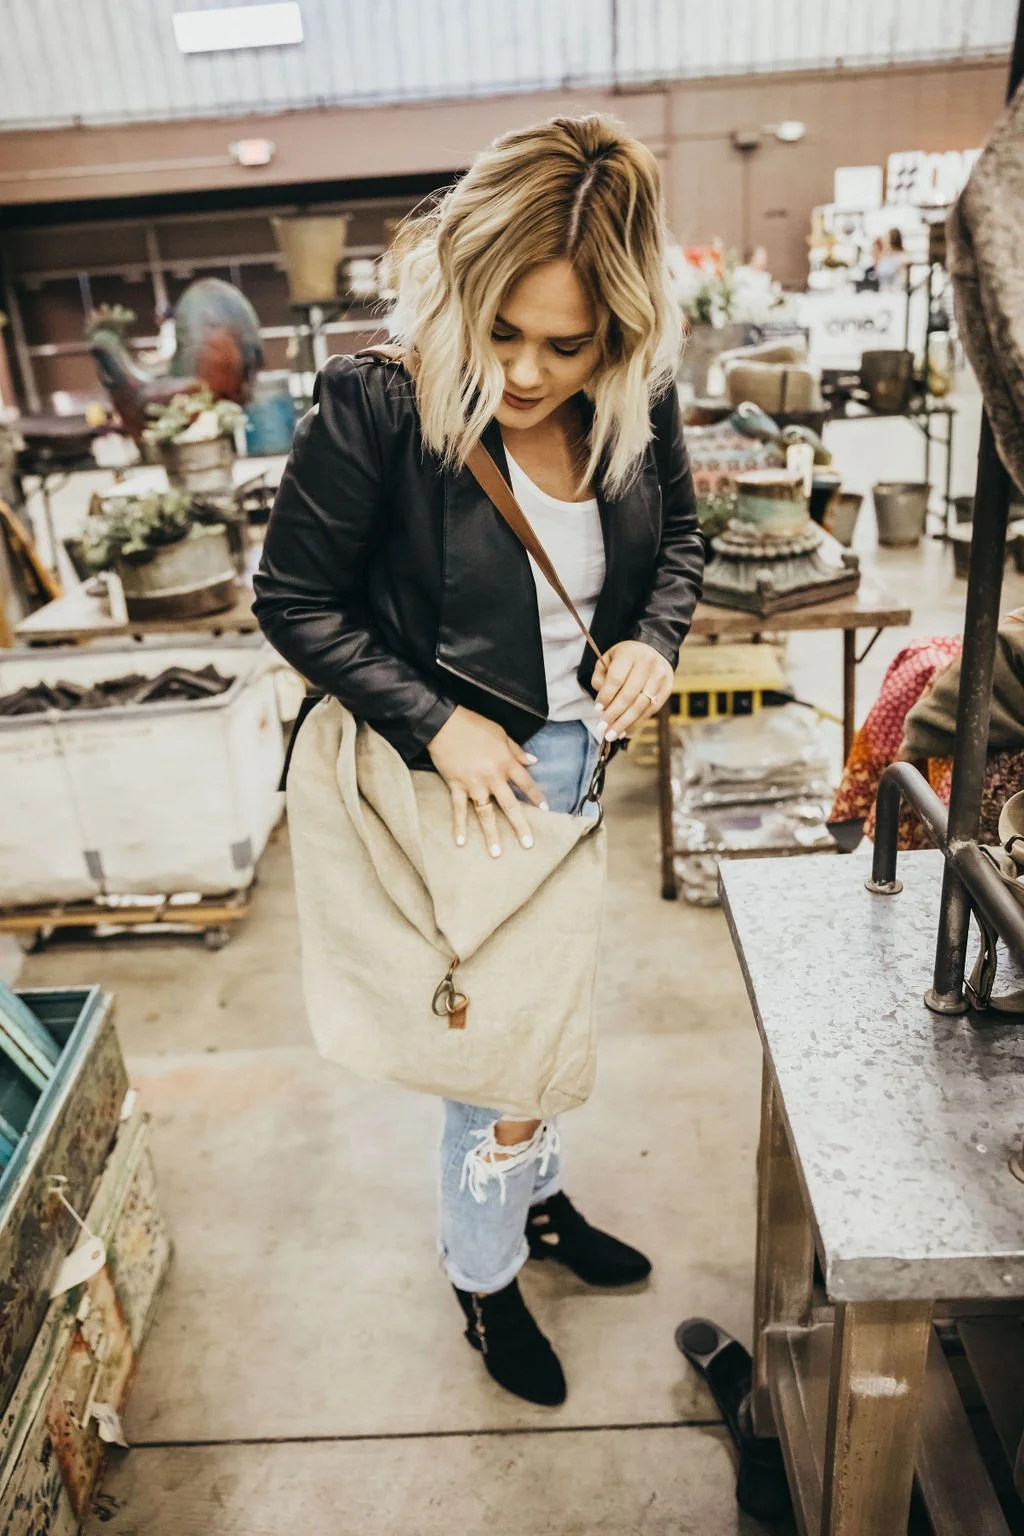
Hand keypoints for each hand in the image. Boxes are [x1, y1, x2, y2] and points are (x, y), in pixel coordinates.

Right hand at [427, 707, 546, 855]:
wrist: (445, 723)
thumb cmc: (474, 725)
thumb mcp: (501, 733)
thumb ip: (517, 750)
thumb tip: (534, 761)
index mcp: (506, 762)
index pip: (526, 783)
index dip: (536, 797)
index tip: (545, 810)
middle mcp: (493, 776)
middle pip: (510, 805)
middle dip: (520, 826)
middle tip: (527, 844)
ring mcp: (474, 784)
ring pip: (485, 813)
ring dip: (491, 834)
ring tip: (496, 853)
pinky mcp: (456, 785)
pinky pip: (459, 809)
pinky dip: (459, 825)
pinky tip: (461, 841)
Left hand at [593, 641, 672, 741]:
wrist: (655, 649)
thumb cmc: (626, 657)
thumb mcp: (609, 658)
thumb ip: (600, 677)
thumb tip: (602, 703)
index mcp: (630, 653)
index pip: (616, 679)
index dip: (606, 696)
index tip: (597, 709)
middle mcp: (648, 664)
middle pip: (629, 695)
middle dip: (614, 715)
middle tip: (602, 728)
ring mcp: (660, 677)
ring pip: (641, 706)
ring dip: (625, 723)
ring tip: (612, 735)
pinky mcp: (667, 689)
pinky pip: (651, 710)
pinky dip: (637, 723)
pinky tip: (625, 731)